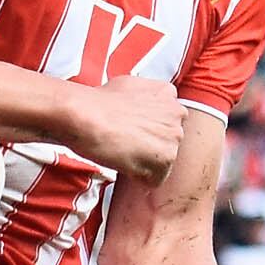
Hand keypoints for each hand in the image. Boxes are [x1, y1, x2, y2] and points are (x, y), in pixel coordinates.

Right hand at [58, 75, 188, 181]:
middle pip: (167, 139)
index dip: (148, 128)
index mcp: (167, 93)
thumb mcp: (127, 86)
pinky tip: (124, 164)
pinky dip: (140, 178)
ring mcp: (173, 136)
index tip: (135, 131)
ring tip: (123, 153)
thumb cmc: (97, 103)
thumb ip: (142, 97)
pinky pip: (155, 178)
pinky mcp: (165, 159)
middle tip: (126, 143)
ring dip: (145, 161)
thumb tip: (138, 106)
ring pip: (163, 159)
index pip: (167, 118)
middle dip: (149, 145)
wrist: (88, 117)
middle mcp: (176, 113)